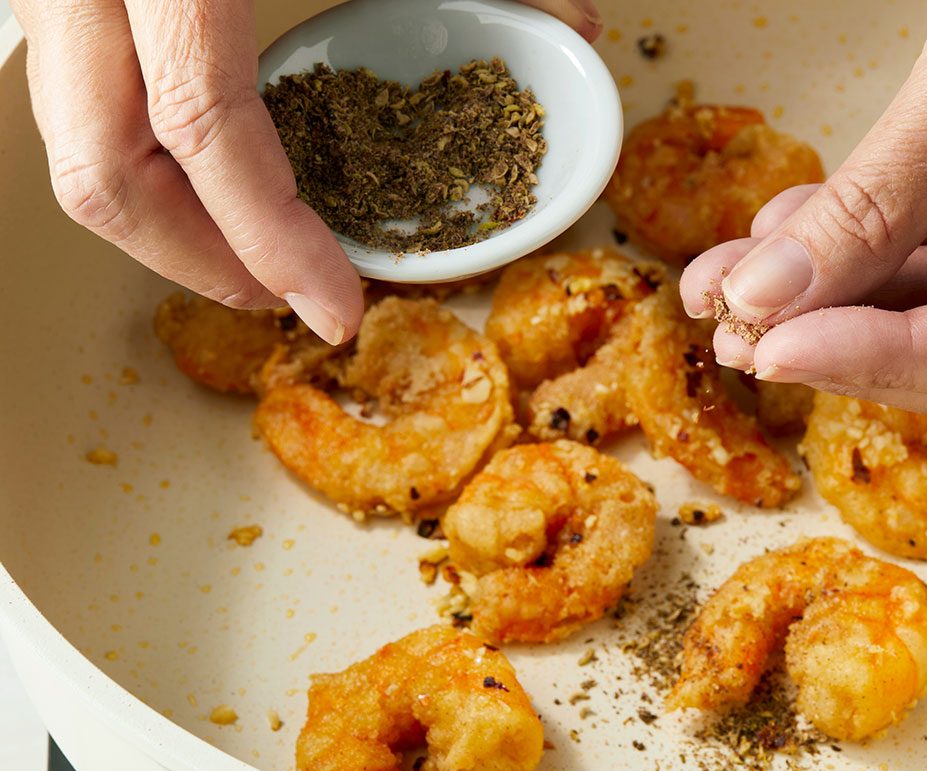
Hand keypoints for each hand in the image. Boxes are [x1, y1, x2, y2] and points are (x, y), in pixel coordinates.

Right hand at [14, 0, 601, 343]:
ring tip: (252, 256)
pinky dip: (147, 156)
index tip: (337, 306)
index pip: (204, 125)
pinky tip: (217, 172)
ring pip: (71, 146)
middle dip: (199, 263)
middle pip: (103, 170)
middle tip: (282, 300)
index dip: (270, 238)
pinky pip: (77, 97)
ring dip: (166, 225)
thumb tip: (577, 20)